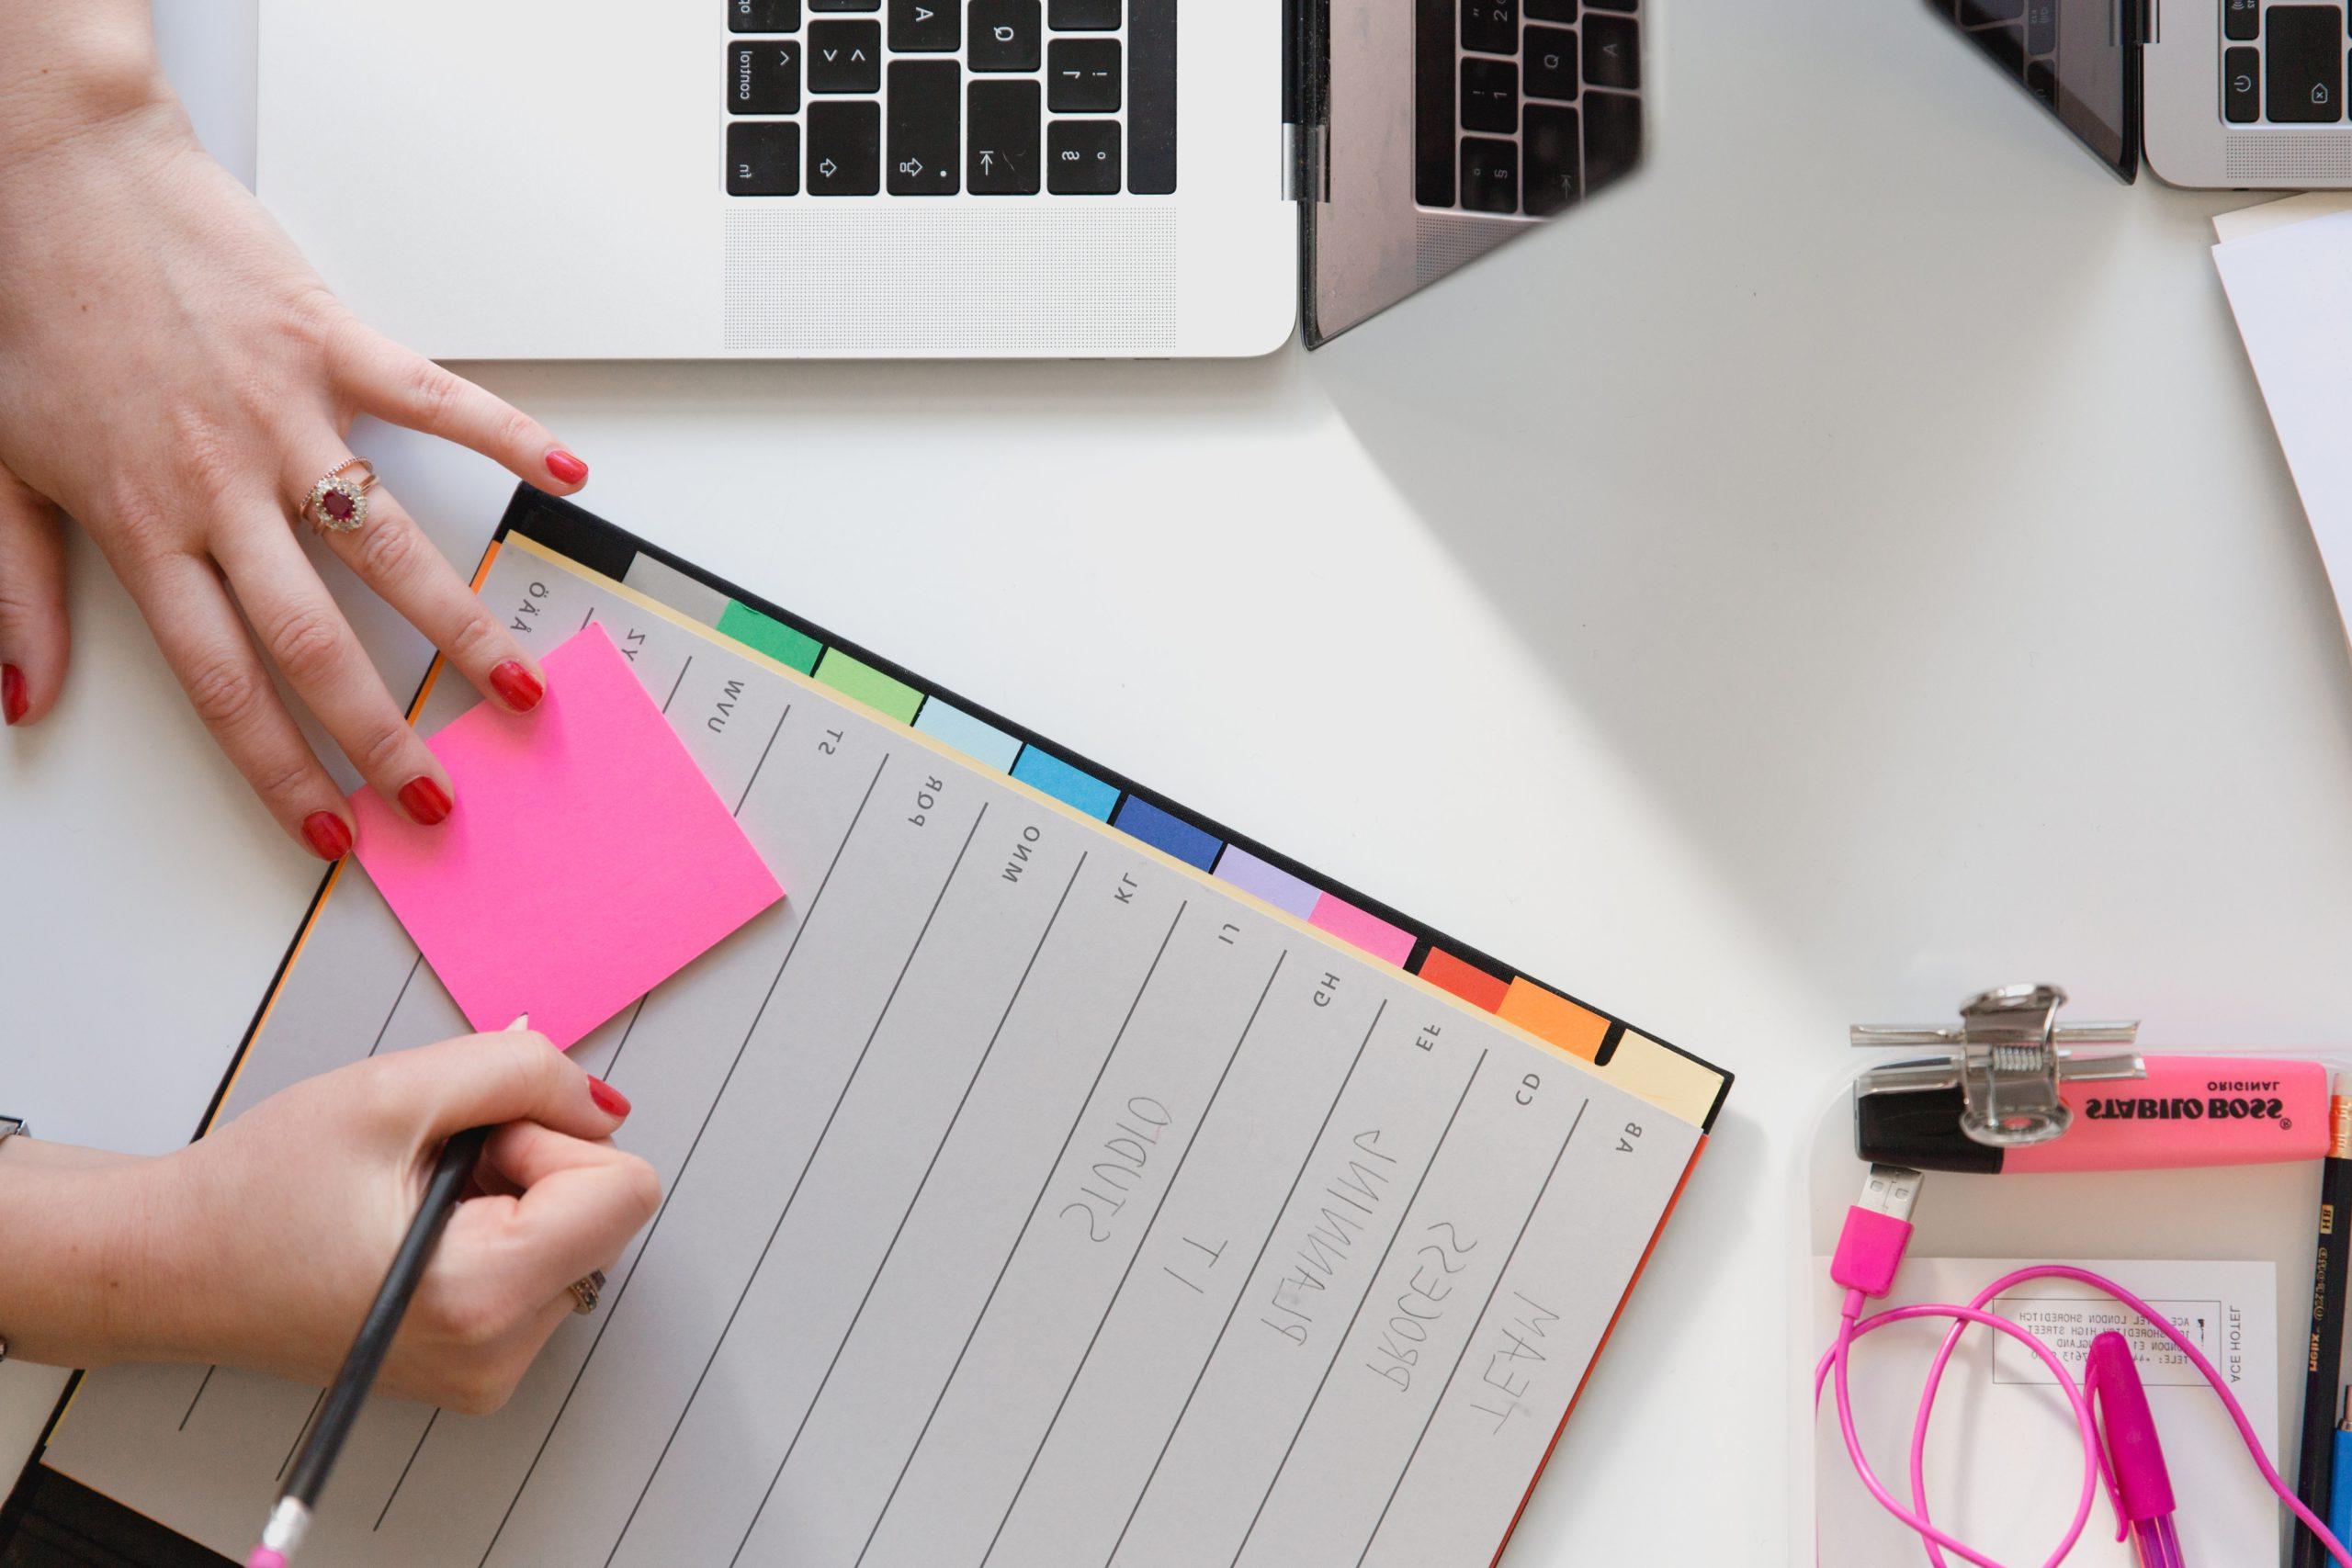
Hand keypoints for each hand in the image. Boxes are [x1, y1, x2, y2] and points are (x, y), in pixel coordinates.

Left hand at [0, 16, 589, 858]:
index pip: (223, 682)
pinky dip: (509, 435)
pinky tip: (568, 476)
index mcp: (143, 524)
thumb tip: (23, 695)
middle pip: (318, 641)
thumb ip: (18, 589)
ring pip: (390, 548)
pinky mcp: (329, 341)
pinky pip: (436, 398)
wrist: (46, 170)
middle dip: (388, 736)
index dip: (281, 768)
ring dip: (463, 627)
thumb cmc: (22, 305)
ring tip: (519, 688)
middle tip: (441, 794)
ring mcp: (286, 415)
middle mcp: (222, 485)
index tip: (332, 828)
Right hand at [0, 1031, 659, 1413]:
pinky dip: (493, 1229)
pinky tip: (413, 1230)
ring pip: (575, 1234)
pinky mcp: (480, 1363)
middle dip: (530, 1165)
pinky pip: (541, 1266)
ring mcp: (491, 1370)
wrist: (171, 1265)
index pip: (626, 1190)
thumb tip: (603, 1101)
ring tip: (408, 1202)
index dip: (552, 1139)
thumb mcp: (394, 1089)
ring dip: (508, 1196)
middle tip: (427, 1171)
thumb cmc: (257, 1189)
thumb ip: (521, 1072)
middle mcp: (498, 1354)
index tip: (470, 1144)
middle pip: (604, 1212)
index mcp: (483, 1298)